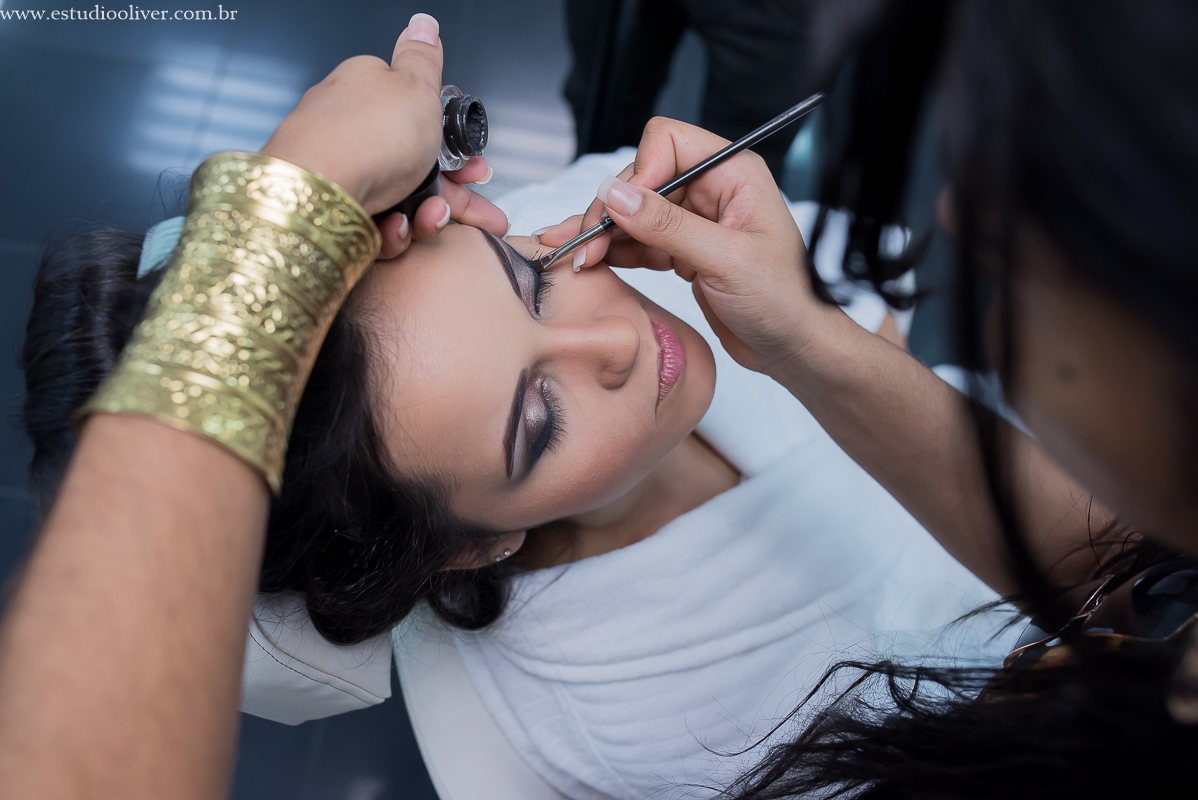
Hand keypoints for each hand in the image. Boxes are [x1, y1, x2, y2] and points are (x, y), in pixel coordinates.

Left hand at [261, 13, 507, 257]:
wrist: (314, 195)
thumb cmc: (364, 137)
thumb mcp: (414, 86)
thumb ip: (423, 58)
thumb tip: (423, 24)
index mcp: (367, 90)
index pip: (418, 115)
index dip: (452, 143)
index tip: (473, 165)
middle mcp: (350, 128)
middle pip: (414, 164)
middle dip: (449, 192)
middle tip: (477, 210)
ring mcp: (340, 171)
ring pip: (398, 199)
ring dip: (423, 214)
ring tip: (429, 218)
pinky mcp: (331, 209)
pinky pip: (373, 223)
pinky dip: (389, 229)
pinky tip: (391, 226)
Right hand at [535, 118, 836, 376]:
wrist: (795, 348)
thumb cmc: (784, 301)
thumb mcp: (726, 260)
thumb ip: (668, 226)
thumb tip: (616, 195)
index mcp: (733, 173)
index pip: (668, 142)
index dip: (639, 172)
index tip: (621, 212)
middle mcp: (712, 189)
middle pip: (642, 177)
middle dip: (610, 209)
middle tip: (585, 246)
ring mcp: (695, 221)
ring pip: (634, 212)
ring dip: (603, 233)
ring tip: (575, 257)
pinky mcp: (683, 251)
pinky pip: (638, 241)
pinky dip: (614, 252)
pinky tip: (591, 263)